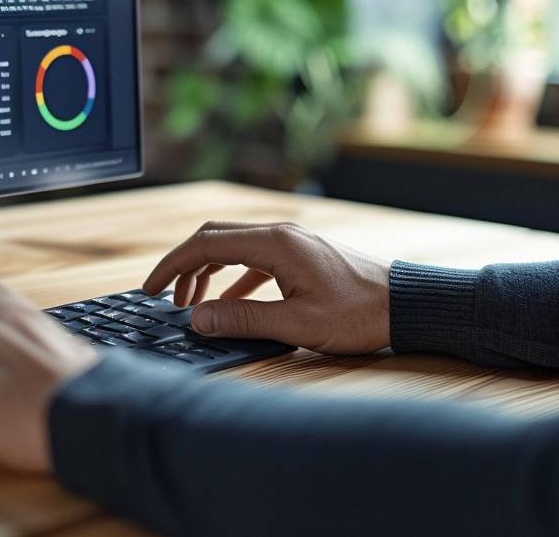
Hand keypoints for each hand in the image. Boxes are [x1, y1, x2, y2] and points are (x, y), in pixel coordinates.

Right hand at [143, 221, 390, 354]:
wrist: (407, 305)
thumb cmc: (359, 315)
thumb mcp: (297, 324)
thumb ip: (243, 319)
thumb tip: (198, 318)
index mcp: (274, 243)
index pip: (205, 245)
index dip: (172, 265)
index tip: (151, 288)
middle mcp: (279, 234)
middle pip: (214, 239)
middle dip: (184, 266)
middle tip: (164, 296)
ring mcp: (291, 242)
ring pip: (232, 248)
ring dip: (207, 272)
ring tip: (192, 304)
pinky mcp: (300, 255)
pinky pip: (253, 259)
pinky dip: (232, 278)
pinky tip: (228, 303)